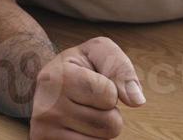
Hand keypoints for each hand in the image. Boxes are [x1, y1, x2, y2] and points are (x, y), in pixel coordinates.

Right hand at [30, 37, 144, 138]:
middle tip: (90, 100)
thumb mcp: (96, 51)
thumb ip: (120, 67)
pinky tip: (78, 126)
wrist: (46, 84)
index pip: (108, 94)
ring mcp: (46, 130)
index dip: (111, 89)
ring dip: (102, 128)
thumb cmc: (78, 66)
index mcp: (56, 77)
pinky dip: (92, 139)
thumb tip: (136, 100)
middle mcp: (47, 106)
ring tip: (83, 111)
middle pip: (110, 123)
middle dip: (109, 111)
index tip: (95, 81)